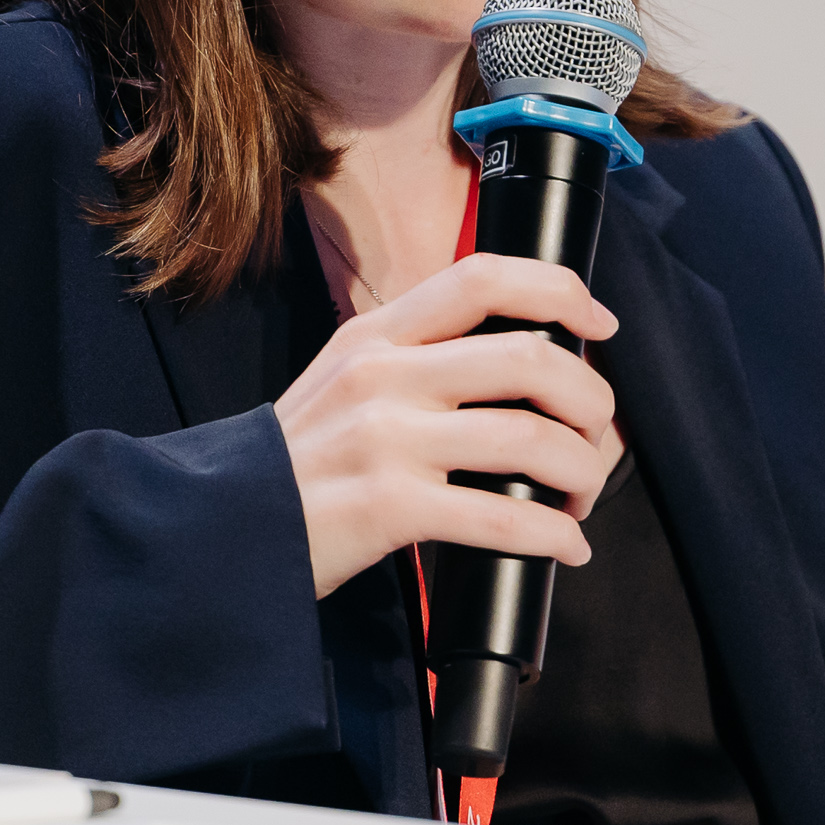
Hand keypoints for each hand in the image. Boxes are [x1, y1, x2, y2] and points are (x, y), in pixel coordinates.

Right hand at [275, 252, 623, 597]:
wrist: (225, 530)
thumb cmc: (299, 466)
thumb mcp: (343, 382)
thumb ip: (413, 361)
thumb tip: (519, 368)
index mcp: (375, 334)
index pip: (483, 278)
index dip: (559, 291)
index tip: (599, 325)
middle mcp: (382, 375)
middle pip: (529, 357)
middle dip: (590, 402)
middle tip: (596, 439)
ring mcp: (385, 439)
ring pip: (529, 437)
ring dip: (582, 474)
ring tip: (582, 498)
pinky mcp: (389, 507)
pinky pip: (503, 517)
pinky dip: (554, 535)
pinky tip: (566, 547)